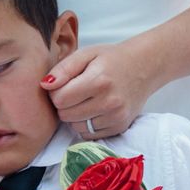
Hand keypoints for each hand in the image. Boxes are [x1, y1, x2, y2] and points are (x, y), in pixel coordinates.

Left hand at [41, 38, 162, 139]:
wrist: (144, 67)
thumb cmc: (112, 59)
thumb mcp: (86, 54)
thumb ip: (63, 68)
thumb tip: (45, 85)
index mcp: (99, 81)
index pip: (60, 99)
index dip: (56, 92)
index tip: (65, 85)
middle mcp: (109, 102)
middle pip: (66, 115)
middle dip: (65, 105)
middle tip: (75, 92)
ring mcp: (116, 117)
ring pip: (76, 127)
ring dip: (75, 116)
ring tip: (86, 101)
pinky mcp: (120, 127)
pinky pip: (90, 135)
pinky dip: (87, 125)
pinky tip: (94, 110)